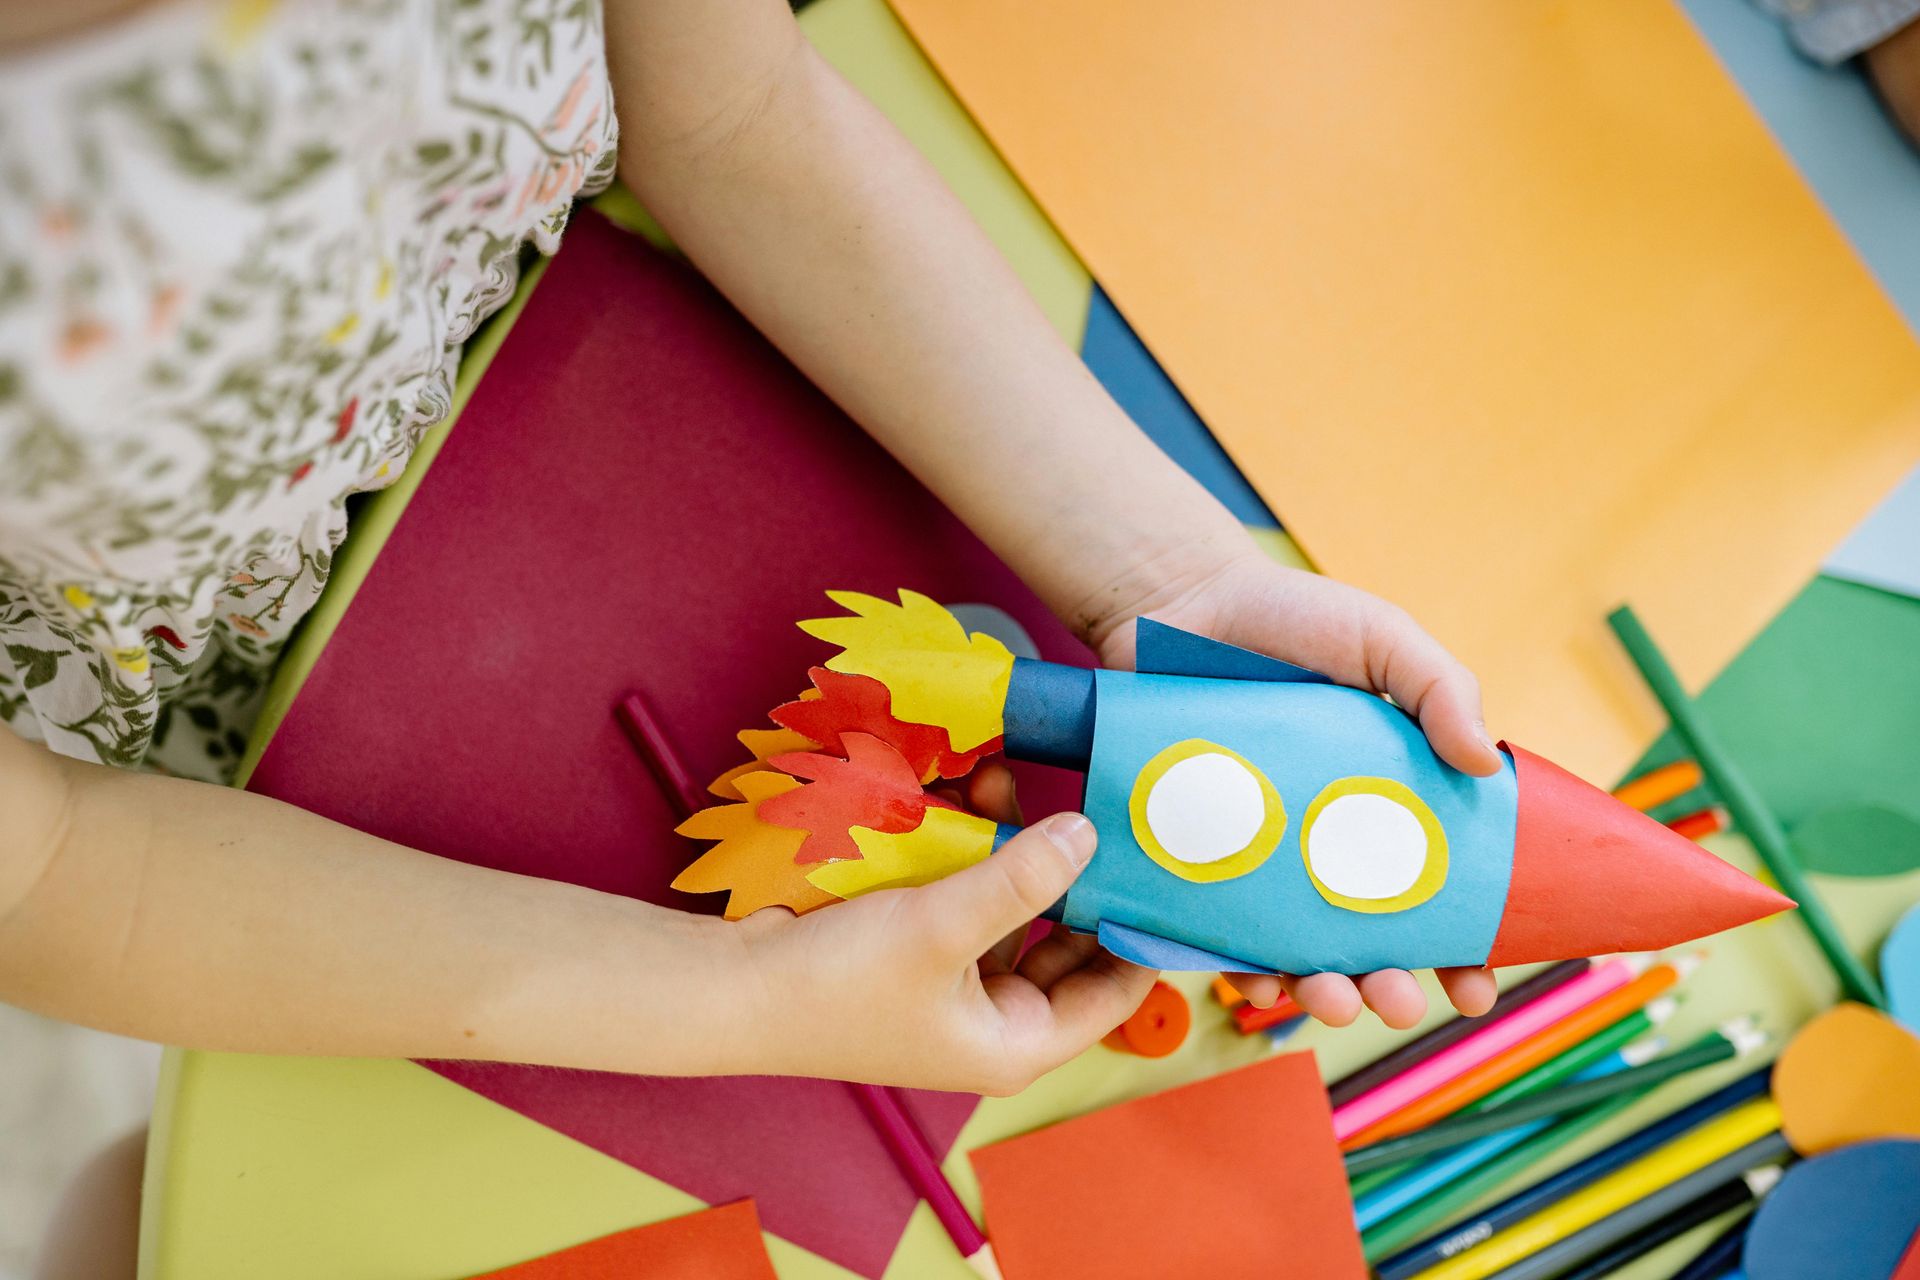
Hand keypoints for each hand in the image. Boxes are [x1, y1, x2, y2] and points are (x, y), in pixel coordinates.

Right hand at [728, 798, 1156, 1093]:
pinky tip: (970, 799)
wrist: (731, 989)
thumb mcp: (942, 926)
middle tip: (1093, 806)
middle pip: (1072, 943)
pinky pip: (973, 896)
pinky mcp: (922, 950)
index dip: (1144, 932)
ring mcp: (958, 984)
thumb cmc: (837, 984)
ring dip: (1019, 852)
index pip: (1117, 991)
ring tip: (1008, 785)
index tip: (1166, 863)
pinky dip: (976, 854)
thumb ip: (1022, 880)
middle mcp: (997, 1019)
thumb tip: (1089, 835)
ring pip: (1020, 910)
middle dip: (1075, 875)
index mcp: (1019, 1043)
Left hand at [1080, 540, 1503, 1030]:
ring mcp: (1264, 853)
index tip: (1476, 988)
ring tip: (1331, 998)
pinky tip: (1254, 976)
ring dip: (1321, 989)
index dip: (1465, 948)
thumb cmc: (1290, 619)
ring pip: (1298, 948)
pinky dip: (1238, 962)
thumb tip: (1487, 766)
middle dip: (1391, 985)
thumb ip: (1440, 690)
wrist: (1179, 597)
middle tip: (1397, 1001)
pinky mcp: (1199, 852)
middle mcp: (1329, 842)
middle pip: (1371, 938)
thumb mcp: (1382, 640)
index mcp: (1391, 803)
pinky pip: (1218, 928)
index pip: (1442, 892)